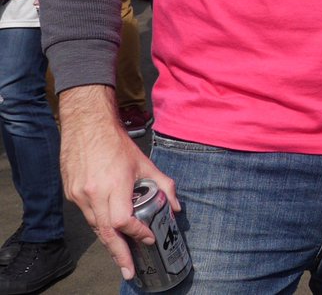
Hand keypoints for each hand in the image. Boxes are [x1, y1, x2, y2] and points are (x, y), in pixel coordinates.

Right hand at [58, 86, 179, 281]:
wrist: (86, 124)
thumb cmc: (117, 142)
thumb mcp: (145, 162)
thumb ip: (163, 185)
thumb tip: (175, 207)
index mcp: (114, 184)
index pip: (124, 220)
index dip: (137, 232)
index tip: (149, 238)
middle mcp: (93, 193)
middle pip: (106, 232)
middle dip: (120, 253)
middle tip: (130, 271)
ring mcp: (79, 195)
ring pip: (96, 226)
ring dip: (109, 241)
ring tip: (122, 255)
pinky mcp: (70, 193)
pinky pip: (87, 215)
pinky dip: (100, 224)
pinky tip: (110, 230)